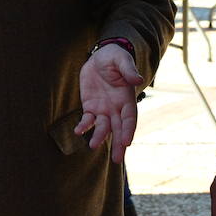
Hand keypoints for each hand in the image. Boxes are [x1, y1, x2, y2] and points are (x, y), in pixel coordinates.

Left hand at [74, 44, 144, 162]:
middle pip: (119, 129)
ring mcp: (104, 109)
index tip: (127, 142)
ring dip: (99, 137)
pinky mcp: (90, 107)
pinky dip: (84, 126)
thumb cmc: (114, 57)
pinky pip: (88, 120)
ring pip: (103, 128)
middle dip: (119, 145)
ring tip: (93, 146)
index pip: (130, 118)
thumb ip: (128, 70)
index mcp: (127, 98)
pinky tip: (78, 131)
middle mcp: (117, 108)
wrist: (99, 56)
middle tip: (118, 160)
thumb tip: (137, 79)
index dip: (128, 130)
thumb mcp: (121, 60)